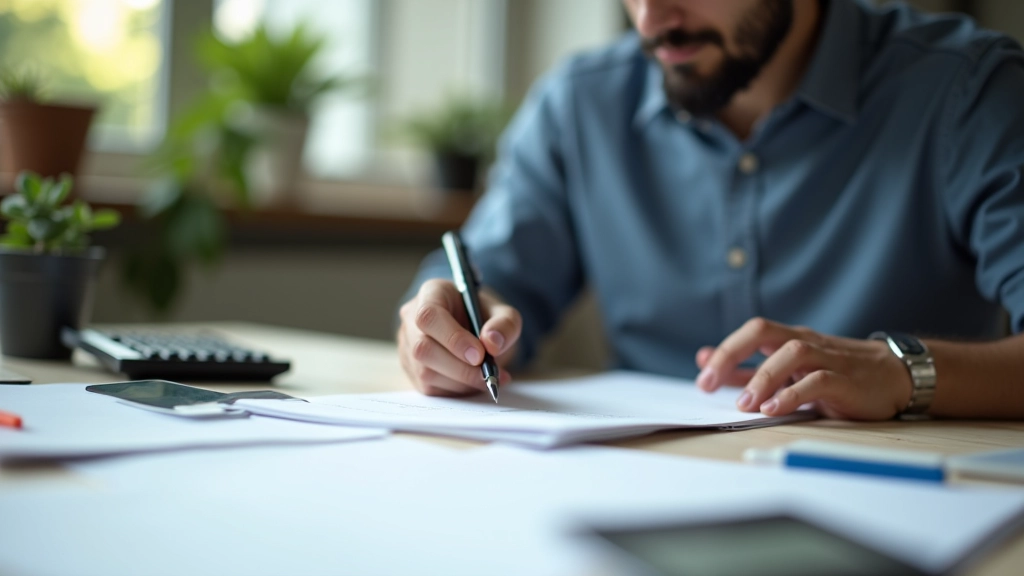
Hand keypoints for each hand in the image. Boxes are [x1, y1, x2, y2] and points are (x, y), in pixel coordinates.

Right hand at [397, 279, 520, 395]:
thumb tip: (492, 343)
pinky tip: (474, 382)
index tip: (479, 355)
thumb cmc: (485, 317)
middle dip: (460, 367)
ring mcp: (407, 345)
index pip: (429, 316)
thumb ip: (505, 324)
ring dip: (461, 381)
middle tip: (488, 373)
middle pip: (423, 348)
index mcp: (432, 293)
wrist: (476, 331)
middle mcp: (411, 317)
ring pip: (425, 372)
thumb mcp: (504, 314)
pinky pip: (429, 387)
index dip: (453, 338)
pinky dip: (456, 390)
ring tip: (487, 377)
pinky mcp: (411, 369)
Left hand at [695, 318, 912, 419]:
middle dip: (732, 354)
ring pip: (791, 353)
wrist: (896, 376)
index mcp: (789, 339)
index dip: (724, 351)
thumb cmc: (838, 374)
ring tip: (744, 404)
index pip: (751, 333)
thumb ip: (749, 370)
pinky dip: (792, 394)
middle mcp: (806, 343)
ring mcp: (828, 358)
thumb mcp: (790, 372)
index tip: (702, 376)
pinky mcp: (847, 380)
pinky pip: (817, 380)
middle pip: (763, 331)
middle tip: (709, 383)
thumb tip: (706, 364)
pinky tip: (773, 409)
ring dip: (763, 378)